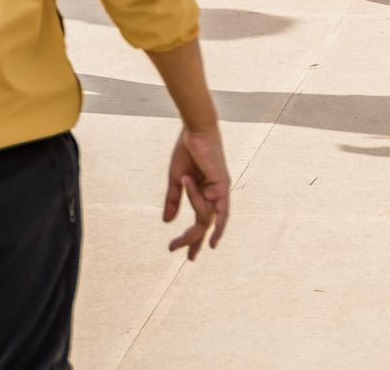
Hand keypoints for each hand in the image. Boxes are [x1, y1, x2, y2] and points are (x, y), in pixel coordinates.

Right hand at [162, 124, 231, 258]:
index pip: (201, 219)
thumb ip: (174, 200)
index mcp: (205, 192)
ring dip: (191, 233)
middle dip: (196, 243)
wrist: (195, 131)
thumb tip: (167, 222)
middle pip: (206, 224)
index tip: (185, 253)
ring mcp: (219, 189)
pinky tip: (209, 235)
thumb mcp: (176, 180)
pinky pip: (209, 205)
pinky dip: (210, 217)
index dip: (194, 237)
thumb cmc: (187, 151)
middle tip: (188, 259)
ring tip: (175, 244)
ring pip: (205, 218)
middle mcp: (215, 193)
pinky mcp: (222, 184)